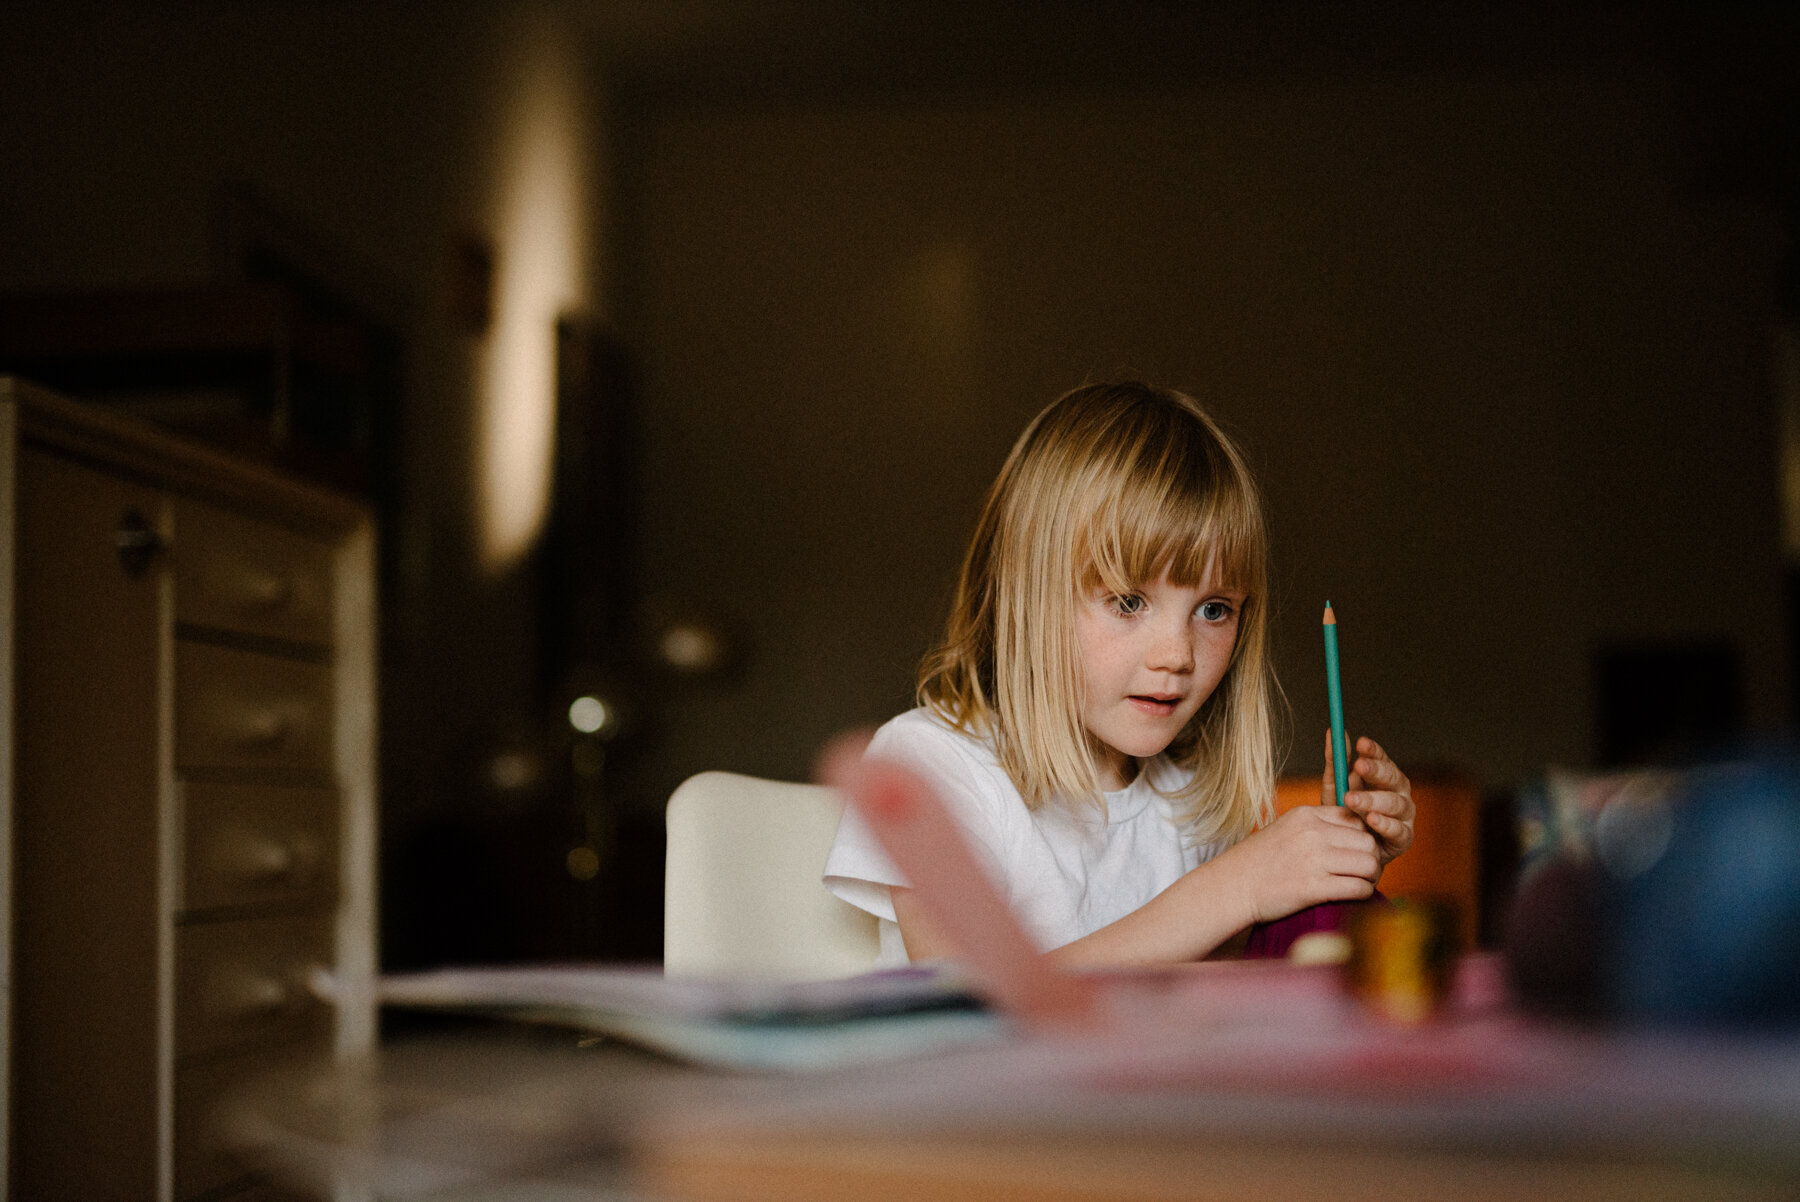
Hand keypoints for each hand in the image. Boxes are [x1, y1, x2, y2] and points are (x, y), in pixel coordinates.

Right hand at [1215, 804, 1380, 925]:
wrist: (1232, 886)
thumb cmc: (1259, 862)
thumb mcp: (1286, 829)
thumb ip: (1317, 827)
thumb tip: (1354, 834)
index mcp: (1306, 815)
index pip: (1356, 819)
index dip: (1363, 837)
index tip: (1357, 852)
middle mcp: (1312, 833)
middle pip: (1368, 841)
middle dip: (1371, 858)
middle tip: (1365, 872)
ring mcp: (1313, 859)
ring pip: (1369, 864)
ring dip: (1371, 877)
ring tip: (1361, 883)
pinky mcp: (1313, 887)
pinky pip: (1358, 888)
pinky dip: (1363, 894)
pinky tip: (1353, 896)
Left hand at [1325, 730, 1414, 868]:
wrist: (1347, 853)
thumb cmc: (1344, 816)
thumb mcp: (1334, 788)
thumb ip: (1335, 762)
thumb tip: (1332, 731)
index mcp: (1383, 777)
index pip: (1382, 759)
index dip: (1373, 750)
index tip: (1361, 742)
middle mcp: (1398, 792)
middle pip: (1393, 777)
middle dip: (1376, 771)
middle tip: (1358, 767)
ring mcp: (1404, 815)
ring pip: (1395, 803)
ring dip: (1374, 799)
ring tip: (1353, 799)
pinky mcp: (1404, 838)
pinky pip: (1398, 830)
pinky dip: (1386, 824)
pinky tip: (1372, 820)